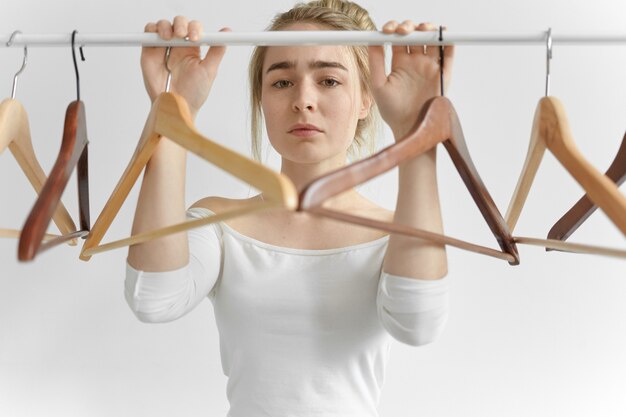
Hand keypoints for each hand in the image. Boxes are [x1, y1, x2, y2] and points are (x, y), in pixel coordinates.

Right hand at [141, 16, 229, 116]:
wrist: (176, 107)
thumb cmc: (194, 93)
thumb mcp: (209, 71)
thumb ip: (217, 51)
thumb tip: (227, 32)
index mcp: (193, 49)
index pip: (194, 28)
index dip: (195, 28)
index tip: (196, 37)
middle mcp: (178, 46)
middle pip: (178, 23)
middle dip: (181, 24)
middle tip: (182, 34)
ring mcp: (163, 48)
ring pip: (163, 25)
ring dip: (166, 26)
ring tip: (170, 38)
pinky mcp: (149, 52)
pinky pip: (148, 33)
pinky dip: (152, 30)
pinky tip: (159, 39)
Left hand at [368, 21, 453, 139]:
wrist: (410, 127)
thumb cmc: (392, 111)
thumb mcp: (378, 85)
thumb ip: (375, 62)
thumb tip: (372, 39)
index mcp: (400, 64)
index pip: (398, 38)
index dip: (393, 28)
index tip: (387, 29)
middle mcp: (416, 62)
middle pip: (416, 35)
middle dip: (410, 26)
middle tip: (404, 30)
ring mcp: (430, 66)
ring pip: (433, 39)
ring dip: (429, 29)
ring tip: (422, 30)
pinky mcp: (444, 73)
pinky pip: (448, 53)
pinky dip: (448, 40)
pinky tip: (442, 33)